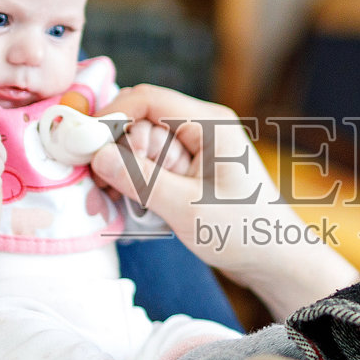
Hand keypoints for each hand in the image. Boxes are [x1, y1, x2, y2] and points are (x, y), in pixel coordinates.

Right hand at [89, 85, 355, 318]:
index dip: (112, 116)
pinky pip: (150, 168)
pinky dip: (136, 186)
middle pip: (139, 124)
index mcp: (209, 123)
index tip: (84, 144)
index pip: (148, 99)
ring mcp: (195, 151)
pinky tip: (130, 209)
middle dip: (115, 154)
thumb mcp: (186, 207)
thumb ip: (140, 180)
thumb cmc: (242, 232)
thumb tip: (96, 155)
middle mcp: (201, 129)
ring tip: (111, 203)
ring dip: (122, 174)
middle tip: (99, 188)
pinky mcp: (189, 172)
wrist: (275, 261)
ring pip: (139, 148)